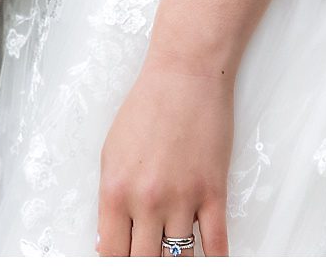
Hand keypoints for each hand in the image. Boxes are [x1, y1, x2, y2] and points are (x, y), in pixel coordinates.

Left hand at [97, 56, 233, 256]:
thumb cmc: (146, 109)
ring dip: (176, 261)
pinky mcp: (213, 192)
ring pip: (180, 257)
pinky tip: (211, 263)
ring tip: (173, 259)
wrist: (184, 78)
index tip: (118, 263)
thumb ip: (111, 200)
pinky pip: (216, 242)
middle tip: (145, 259)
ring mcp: (182, 199)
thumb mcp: (111, 154)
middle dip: (143, 265)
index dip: (114, 264)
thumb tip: (109, 239)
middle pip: (144, 260)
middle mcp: (146, 200)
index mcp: (114, 190)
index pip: (111, 251)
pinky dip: (215, 259)